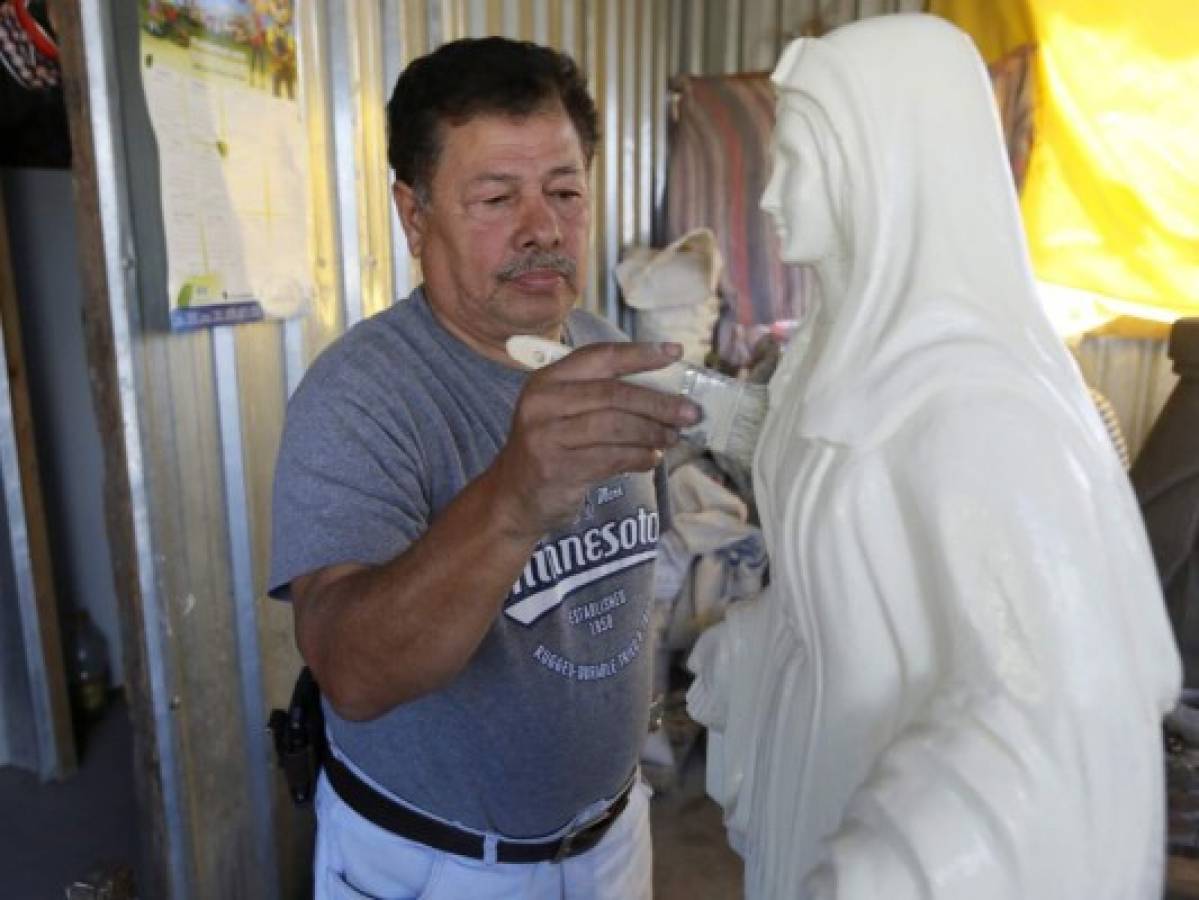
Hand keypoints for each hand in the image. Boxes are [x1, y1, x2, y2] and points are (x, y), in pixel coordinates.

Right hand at [491, 341, 699, 537]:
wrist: (514, 497)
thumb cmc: (552, 447)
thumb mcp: (565, 411)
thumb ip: (603, 395)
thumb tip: (666, 390)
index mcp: (547, 379)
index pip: (600, 357)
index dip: (641, 354)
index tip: (676, 353)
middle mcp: (542, 403)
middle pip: (613, 394)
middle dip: (658, 403)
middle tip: (690, 412)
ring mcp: (547, 437)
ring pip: (615, 427)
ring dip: (652, 432)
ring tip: (673, 438)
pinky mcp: (557, 469)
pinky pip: (611, 459)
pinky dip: (639, 458)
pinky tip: (652, 459)